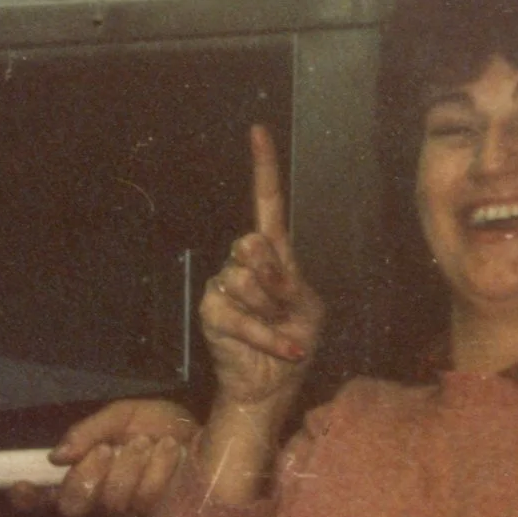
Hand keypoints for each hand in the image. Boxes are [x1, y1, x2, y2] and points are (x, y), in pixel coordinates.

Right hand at [10, 398, 197, 516]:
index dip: (29, 497)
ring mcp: (130, 516)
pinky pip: (147, 499)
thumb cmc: (161, 427)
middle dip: (87, 475)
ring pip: (113, 501)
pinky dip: (157, 467)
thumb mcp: (122, 416)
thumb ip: (88, 431)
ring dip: (131, 464)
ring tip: (148, 443)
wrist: (210, 435)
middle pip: (74, 505)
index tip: (20, 486)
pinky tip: (169, 452)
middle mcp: (102, 502)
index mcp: (86, 476)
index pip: (47, 496)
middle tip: (106, 450)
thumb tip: (57, 456)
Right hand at [203, 126, 325, 419]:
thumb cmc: (294, 340)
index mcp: (272, 253)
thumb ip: (285, 280)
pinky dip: (269, 337)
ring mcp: (222, 285)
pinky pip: (242, 316)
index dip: (263, 168)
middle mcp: (241, 262)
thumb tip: (252, 265)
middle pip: (253, 244)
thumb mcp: (306, 306)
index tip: (258, 132)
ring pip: (246, 280)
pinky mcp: (210, 311)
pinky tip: (286, 350)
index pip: (266, 202)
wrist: (274, 384)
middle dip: (277, 280)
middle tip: (286, 308)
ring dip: (273, 312)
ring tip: (279, 329)